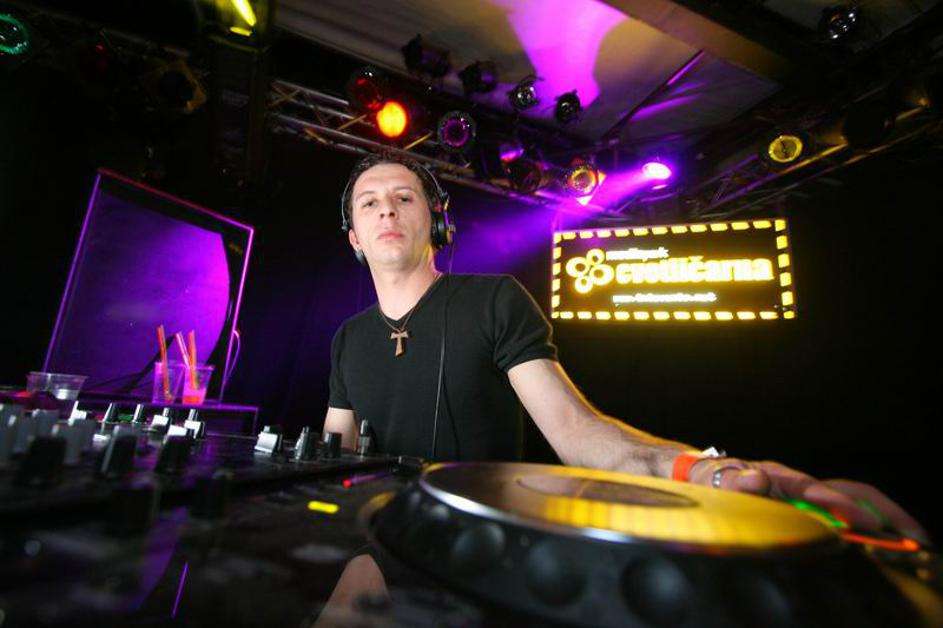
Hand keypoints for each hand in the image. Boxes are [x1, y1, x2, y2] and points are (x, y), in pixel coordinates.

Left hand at [688, 458, 930, 545]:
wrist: (698, 473)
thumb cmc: (706, 478)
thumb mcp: (711, 479)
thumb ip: (731, 481)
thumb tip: (755, 479)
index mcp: (777, 475)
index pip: (811, 488)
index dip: (833, 503)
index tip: (854, 519)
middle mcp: (798, 483)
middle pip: (850, 491)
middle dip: (881, 511)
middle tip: (911, 535)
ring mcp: (805, 495)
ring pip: (855, 501)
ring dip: (885, 518)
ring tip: (914, 540)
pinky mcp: (807, 507)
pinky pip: (845, 515)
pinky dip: (870, 525)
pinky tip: (886, 544)